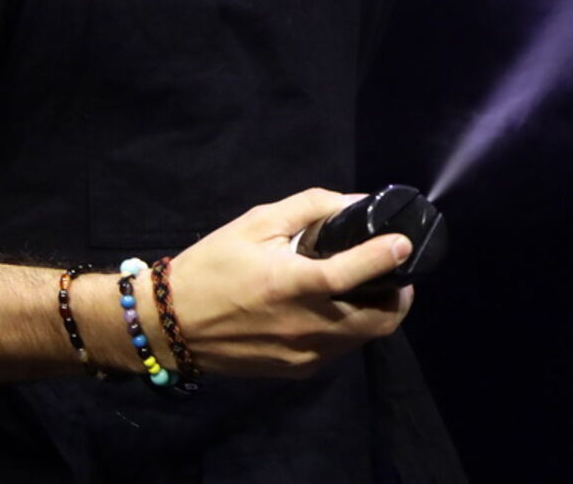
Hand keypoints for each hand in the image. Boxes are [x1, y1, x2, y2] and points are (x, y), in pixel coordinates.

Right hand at [162, 188, 413, 378]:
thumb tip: (357, 202)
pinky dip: (352, 329)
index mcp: (291, 284)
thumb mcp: (257, 223)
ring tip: (370, 287)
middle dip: (398, 294)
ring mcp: (302, 354)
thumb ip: (311, 207)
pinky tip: (339, 308)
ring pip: (364, 338)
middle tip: (395, 271)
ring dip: (379, 313)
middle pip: (379, 319)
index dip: (387, 256)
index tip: (405, 241)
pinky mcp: (296, 371)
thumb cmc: (212, 266)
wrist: (167, 326)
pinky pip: (341, 350)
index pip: (355, 273)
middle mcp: (304, 326)